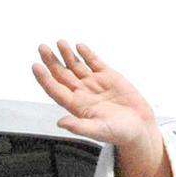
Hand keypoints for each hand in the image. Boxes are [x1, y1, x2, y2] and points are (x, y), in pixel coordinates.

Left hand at [32, 40, 173, 176]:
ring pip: (76, 66)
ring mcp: (95, 83)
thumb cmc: (119, 134)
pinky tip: (79, 47)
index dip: (45, 78)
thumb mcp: (99, 131)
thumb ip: (79, 126)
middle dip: (51, 61)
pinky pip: (94, 62)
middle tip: (42, 48)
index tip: (36, 66)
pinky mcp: (109, 77)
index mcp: (77, 106)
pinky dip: (87, 54)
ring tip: (59, 43)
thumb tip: (61, 123)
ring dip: (66, 54)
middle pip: (62, 75)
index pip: (56, 90)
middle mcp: (83, 93)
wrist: (140, 128)